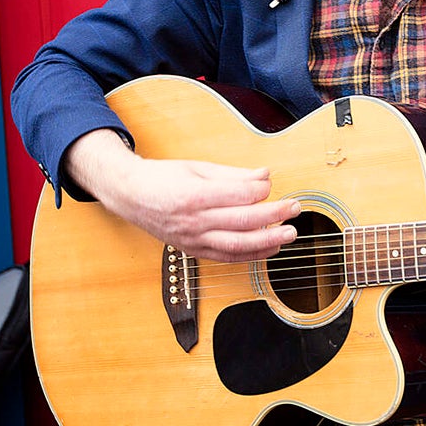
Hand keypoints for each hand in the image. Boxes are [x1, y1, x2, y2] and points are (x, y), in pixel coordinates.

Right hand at [63, 129, 297, 260]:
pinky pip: (227, 257)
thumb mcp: (198, 167)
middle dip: (274, 215)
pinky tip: (269, 248)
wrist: (130, 196)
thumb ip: (233, 174)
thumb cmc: (164, 178)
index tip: (270, 183)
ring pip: (237, 245)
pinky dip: (251, 255)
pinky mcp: (194, 250)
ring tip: (289, 233)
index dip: (260, 190)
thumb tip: (265, 175)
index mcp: (194, 195)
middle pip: (242, 222)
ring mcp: (193, 239)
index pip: (238, 195)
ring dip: (268, 241)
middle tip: (295, 208)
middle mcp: (194, 221)